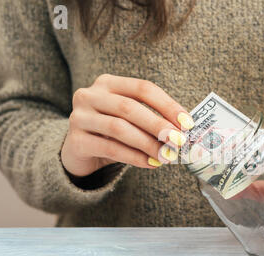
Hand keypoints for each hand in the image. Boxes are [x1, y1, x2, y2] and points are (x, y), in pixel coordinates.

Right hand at [61, 74, 194, 176]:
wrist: (80, 151)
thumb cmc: (113, 132)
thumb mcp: (131, 119)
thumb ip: (153, 119)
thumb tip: (184, 131)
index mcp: (108, 83)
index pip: (142, 88)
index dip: (167, 105)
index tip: (187, 123)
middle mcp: (90, 95)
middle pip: (129, 107)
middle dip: (158, 125)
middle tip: (178, 141)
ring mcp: (79, 117)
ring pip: (119, 128)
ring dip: (148, 144)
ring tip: (167, 156)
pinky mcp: (76, 141)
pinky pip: (110, 149)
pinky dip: (134, 157)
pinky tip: (151, 163)